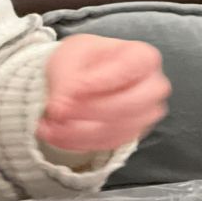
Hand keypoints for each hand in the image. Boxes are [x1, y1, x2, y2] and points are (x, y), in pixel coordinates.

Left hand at [37, 34, 169, 152]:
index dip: (100, 81)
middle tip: (59, 110)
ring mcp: (145, 114)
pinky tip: (56, 135)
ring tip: (50, 125)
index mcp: (142, 57)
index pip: (129, 70)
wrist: (80, 77)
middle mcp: (152, 86)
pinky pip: (108, 143)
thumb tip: (61, 107)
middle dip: (90, 111)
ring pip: (117, 129)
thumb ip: (67, 80)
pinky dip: (79, 142)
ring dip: (79, 131)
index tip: (73, 90)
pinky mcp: (131, 134)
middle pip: (129, 105)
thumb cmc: (82, 61)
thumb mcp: (68, 58)